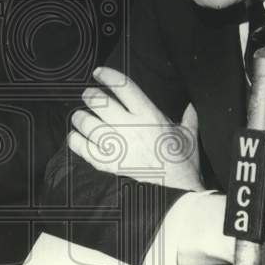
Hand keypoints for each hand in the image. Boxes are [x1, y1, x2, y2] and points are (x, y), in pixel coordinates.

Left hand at [67, 67, 202, 190]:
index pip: (123, 86)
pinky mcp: (109, 164)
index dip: (107, 75)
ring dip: (80, 117)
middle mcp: (130, 127)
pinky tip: (75, 137)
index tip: (98, 73)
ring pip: (87, 123)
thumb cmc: (183, 162)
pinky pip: (83, 149)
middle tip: (88, 96)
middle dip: (90, 95)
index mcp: (149, 115)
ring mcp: (117, 146)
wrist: (178, 191)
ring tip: (80, 116)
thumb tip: (190, 105)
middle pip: (99, 102)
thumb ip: (188, 117)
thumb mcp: (189, 135)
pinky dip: (75, 141)